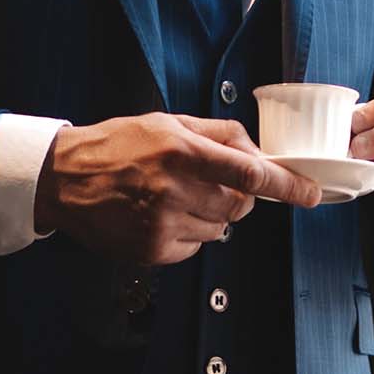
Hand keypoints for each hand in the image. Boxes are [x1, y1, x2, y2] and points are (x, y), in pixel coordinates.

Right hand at [33, 113, 320, 264]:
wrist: (63, 179)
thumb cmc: (118, 145)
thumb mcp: (169, 122)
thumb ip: (219, 134)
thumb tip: (258, 154)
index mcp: (181, 152)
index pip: (249, 174)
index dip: (287, 186)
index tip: (311, 194)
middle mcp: (174, 190)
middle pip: (240, 204)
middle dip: (239, 195)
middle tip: (209, 181)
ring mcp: (163, 225)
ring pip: (221, 227)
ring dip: (212, 213)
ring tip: (174, 195)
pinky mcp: (153, 251)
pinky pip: (196, 246)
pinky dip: (190, 232)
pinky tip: (161, 214)